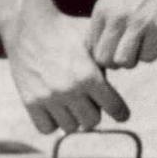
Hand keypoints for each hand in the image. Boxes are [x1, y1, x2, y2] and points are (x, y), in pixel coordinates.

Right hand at [5, 0, 128, 133]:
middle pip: (92, 122)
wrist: (31, 28)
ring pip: (70, 127)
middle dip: (95, 112)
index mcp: (88, 75)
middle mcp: (69, 90)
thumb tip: (127, 71)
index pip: (113, 106)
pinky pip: (46, 128)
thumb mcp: (94, 42)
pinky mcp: (30, 102)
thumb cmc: (69, 31)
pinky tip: (58, 109)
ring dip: (75, 118)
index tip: (123, 115)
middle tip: (94, 103)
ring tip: (75, 105)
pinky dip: (53, 122)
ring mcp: (48, 98)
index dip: (120, 112)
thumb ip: (109, 61)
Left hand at [87, 0, 156, 71]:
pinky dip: (152, 54)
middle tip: (129, 51)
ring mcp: (137, 22)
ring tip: (142, 46)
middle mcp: (116, 17)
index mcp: (101, 10)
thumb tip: (97, 51)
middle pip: (105, 60)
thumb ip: (104, 21)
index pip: (91, 49)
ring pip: (125, 62)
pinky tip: (156, 41)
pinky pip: (148, 57)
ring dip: (134, 59)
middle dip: (117, 62)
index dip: (105, 53)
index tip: (117, 48)